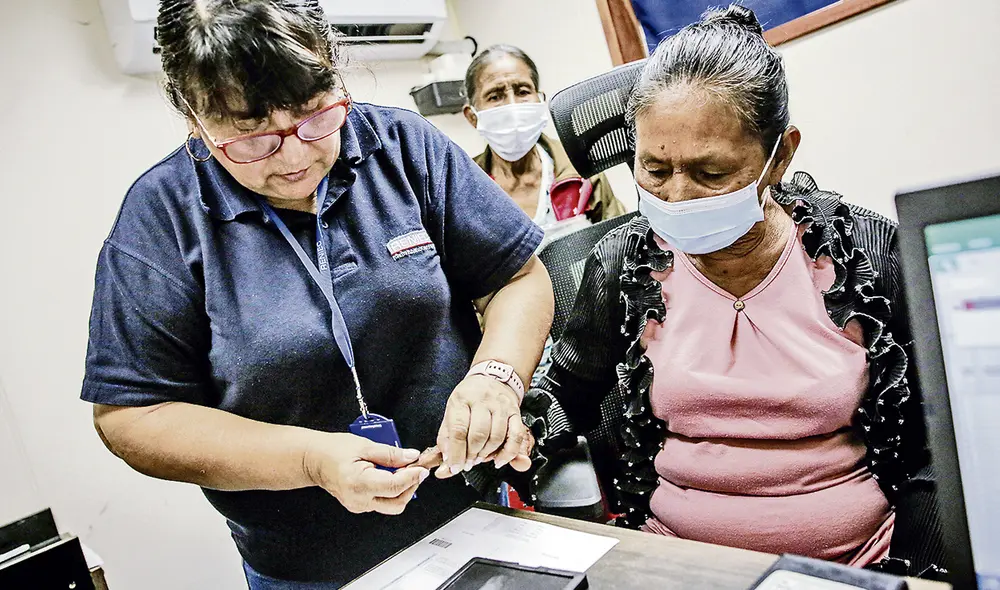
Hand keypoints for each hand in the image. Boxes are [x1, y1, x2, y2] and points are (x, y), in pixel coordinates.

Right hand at [303, 433, 428, 514]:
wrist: (315, 460)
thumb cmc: (334, 450)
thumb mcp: (365, 445)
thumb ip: (391, 453)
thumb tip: (411, 457)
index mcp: (359, 483)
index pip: (394, 486)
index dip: (412, 477)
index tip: (422, 468)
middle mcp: (359, 500)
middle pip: (397, 502)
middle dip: (411, 486)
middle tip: (415, 468)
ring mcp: (359, 506)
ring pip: (391, 505)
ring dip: (403, 489)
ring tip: (402, 471)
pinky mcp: (360, 506)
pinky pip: (383, 502)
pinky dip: (392, 491)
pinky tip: (391, 476)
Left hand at [436, 374, 523, 475]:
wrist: (493, 377)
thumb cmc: (469, 398)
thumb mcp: (451, 411)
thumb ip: (446, 438)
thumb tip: (447, 461)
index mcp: (462, 399)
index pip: (458, 430)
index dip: (456, 453)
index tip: (454, 467)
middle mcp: (482, 401)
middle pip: (478, 435)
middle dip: (472, 455)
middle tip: (467, 463)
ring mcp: (501, 406)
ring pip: (496, 437)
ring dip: (487, 455)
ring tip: (479, 458)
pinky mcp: (515, 412)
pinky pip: (516, 437)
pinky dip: (508, 453)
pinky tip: (498, 460)